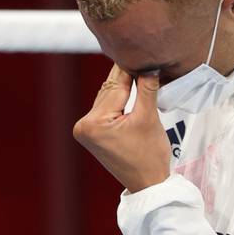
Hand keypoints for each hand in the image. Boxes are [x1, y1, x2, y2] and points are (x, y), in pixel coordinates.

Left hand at [72, 65, 171, 193]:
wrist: (147, 184)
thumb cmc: (149, 156)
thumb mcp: (149, 118)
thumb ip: (146, 89)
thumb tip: (148, 65)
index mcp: (94, 123)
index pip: (116, 86)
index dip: (131, 68)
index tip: (141, 50)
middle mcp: (84, 125)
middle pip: (110, 90)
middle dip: (127, 76)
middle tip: (142, 55)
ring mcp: (85, 130)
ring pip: (108, 98)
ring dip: (124, 86)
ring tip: (139, 68)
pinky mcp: (91, 134)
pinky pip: (106, 108)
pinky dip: (119, 100)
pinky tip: (130, 86)